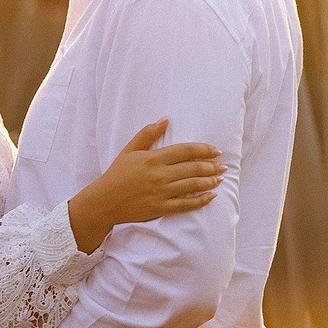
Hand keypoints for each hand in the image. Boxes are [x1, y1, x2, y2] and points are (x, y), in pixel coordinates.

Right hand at [66, 120, 224, 251]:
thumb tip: (165, 119)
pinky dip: (201, 200)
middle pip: (193, 168)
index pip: (186, 150)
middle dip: (212, 166)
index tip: (216, 150)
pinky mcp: (161, 208)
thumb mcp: (130, 150)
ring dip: (210, 181)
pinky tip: (211, 196)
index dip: (204, 149)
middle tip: (223, 165)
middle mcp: (160, 175)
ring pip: (193, 185)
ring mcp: (161, 193)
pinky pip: (186, 204)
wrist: (104, 201)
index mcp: (154, 158)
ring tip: (220, 178)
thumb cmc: (117, 173)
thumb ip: (148, 133)